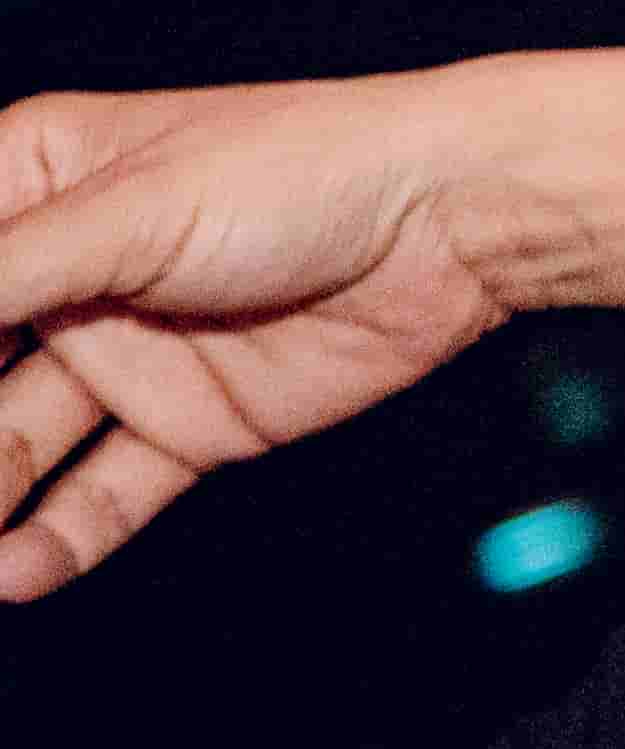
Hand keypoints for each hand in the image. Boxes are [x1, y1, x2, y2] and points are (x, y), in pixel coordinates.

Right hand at [0, 71, 550, 598]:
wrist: (455, 219)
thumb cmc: (295, 169)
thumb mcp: (125, 211)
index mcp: (26, 187)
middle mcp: (58, 276)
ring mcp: (121, 354)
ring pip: (10, 445)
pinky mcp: (190, 422)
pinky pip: (103, 493)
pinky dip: (56, 538)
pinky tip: (12, 578)